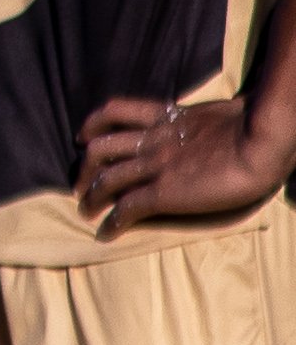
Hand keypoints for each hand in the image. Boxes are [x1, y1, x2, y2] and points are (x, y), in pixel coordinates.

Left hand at [76, 93, 293, 231]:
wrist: (263, 140)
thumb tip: (219, 124)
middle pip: (101, 147)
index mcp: (169, 117)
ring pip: (106, 178)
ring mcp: (156, 166)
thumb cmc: (259, 125)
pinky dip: (112, 223)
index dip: (95, 123)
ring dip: (91, 196)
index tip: (85, 136)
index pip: (118, 111)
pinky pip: (126, 209)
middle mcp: (154, 139)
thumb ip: (206, 119)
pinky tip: (105, 233)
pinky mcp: (163, 193)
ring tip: (86, 209)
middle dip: (86, 166)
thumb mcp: (222, 111)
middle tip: (81, 181)